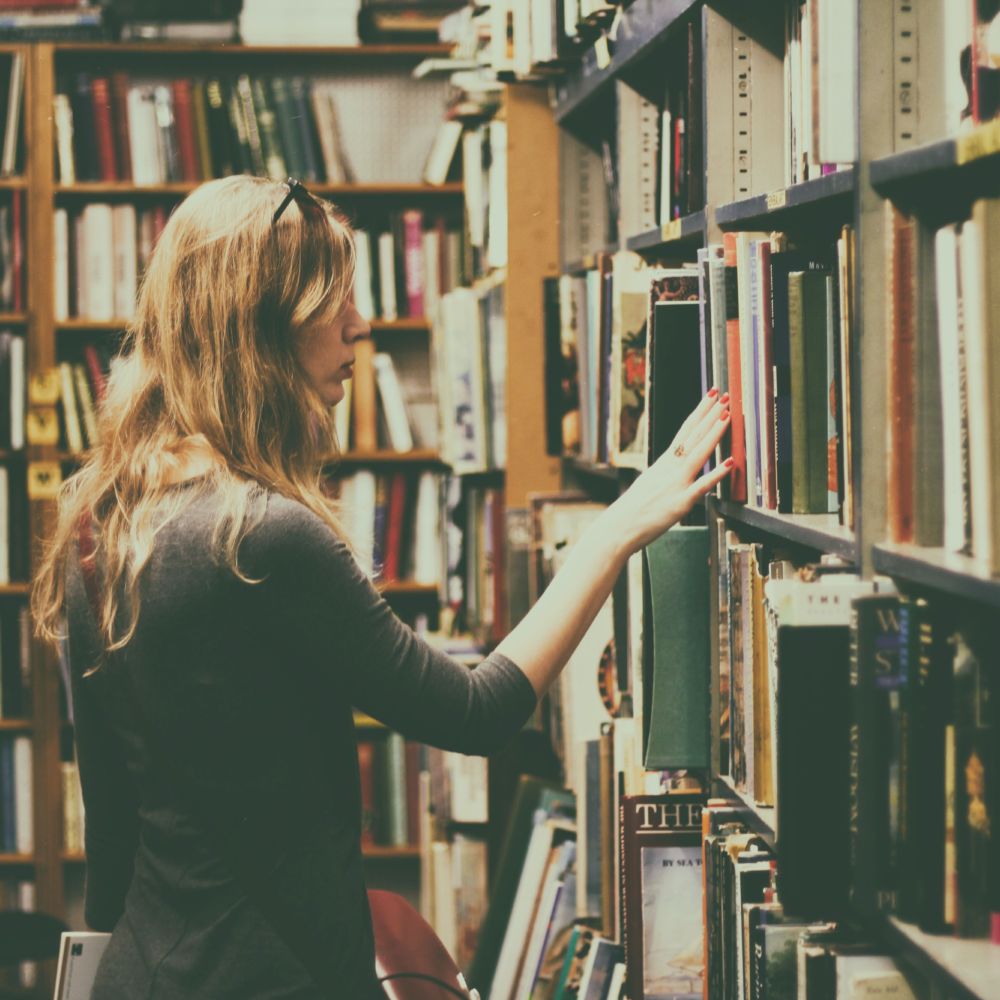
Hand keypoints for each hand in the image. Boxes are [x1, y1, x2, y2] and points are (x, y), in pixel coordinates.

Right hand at [605, 390, 732, 552]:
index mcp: (664, 462)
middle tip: (725, 396)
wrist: (620, 526)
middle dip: (710, 415)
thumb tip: (676, 467)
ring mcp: (676, 484)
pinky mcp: (681, 503)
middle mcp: (671, 468)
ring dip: (714, 433)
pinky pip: (702, 486)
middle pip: (693, 436)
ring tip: (727, 415)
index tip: (711, 396)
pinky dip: (716, 474)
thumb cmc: (633, 509)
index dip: (700, 412)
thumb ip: (667, 473)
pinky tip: (730, 463)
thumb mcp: (651, 483)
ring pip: (698, 454)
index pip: (685, 431)